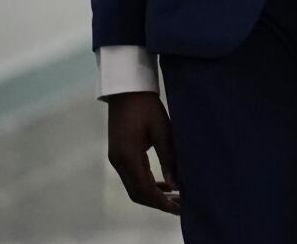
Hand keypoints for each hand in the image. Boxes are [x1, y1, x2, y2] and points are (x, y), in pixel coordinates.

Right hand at [105, 91, 179, 214]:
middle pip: (137, 193)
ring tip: (176, 196)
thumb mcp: (162, 131)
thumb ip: (169, 158)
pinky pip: (133, 176)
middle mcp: (119, 162)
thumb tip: (176, 184)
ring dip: (153, 193)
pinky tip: (164, 182)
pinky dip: (147, 182)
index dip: (161, 201)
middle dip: (158, 202)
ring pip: (134, 186)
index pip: (143, 189)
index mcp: (128, 157)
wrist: (127, 90)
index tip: (178, 207)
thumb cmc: (147, 106)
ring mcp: (116, 159)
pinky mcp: (119, 154)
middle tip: (180, 205)